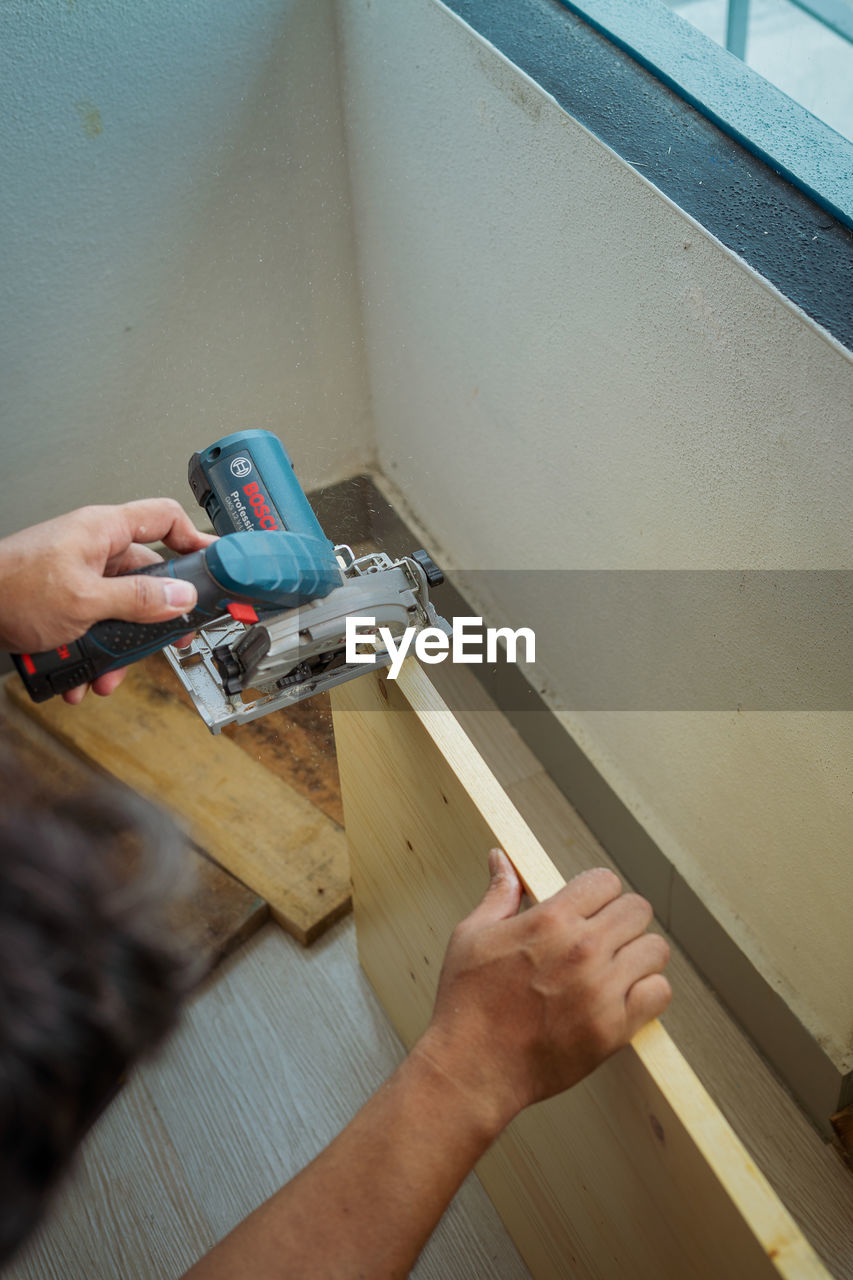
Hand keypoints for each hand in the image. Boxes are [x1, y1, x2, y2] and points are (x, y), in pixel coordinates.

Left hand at [0, 501, 215, 702]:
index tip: (217, 566)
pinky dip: (90, 654)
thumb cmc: (11, 589)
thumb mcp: (87, 600)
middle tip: (167, 642)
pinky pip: (93, 625)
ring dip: (115, 650)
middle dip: (150, 621)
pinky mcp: (64, 599)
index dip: (196, 539)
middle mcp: (94, 548)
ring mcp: (78, 574)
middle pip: (147, 579)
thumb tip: (182, 597)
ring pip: (119, 611)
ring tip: (106, 674)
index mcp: (104, 530)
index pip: (165, 518)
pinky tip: (80, 676)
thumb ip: (140, 599)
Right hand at [416, 851, 670, 1132]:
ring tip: (617, 968)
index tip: (590, 908)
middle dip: (622, 919)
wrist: (473, 1068)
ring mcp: (601, 990)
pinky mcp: (614, 1028)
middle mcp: (581, 950)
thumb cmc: (468, 1004)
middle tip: (605, 937)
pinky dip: (648, 993)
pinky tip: (624, 997)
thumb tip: (502, 860)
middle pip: (637, 910)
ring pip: (655, 950)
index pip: (604, 881)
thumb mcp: (472, 936)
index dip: (597, 892)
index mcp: (549, 920)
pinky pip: (659, 993)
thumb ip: (499, 894)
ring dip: (638, 955)